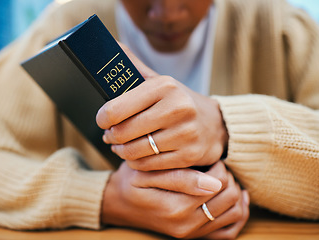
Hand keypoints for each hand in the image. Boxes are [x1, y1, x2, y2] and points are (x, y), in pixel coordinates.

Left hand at [96, 45, 228, 170]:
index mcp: (165, 86)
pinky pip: (149, 166)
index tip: (102, 120)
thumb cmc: (180, 102)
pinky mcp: (189, 155)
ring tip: (121, 146)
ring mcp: (185, 133)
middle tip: (110, 135)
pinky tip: (137, 156)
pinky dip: (137, 163)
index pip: (116, 109)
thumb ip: (135, 66)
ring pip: (135, 152)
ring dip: (122, 151)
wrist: (216, 124)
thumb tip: (112, 46)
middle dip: (111, 136)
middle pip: (124, 132)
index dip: (102, 118)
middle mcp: (177, 108)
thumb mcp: (161, 82)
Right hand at [101, 161, 249, 238]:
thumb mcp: (147, 173)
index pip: (219, 183)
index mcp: (176, 207)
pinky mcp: (194, 237)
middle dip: (228, 177)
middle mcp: (187, 225)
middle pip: (230, 198)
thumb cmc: (131, 182)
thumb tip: (214, 183)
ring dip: (234, 193)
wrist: (119, 204)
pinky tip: (232, 199)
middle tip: (215, 167)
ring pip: (235, 214)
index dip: (219, 165)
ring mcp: (192, 234)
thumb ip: (179, 177)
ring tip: (221, 180)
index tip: (207, 159)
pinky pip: (228, 232)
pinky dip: (236, 215)